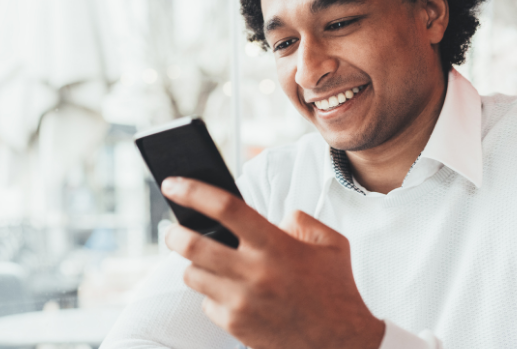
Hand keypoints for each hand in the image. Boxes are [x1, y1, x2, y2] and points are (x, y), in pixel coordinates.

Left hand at [162, 177, 384, 348]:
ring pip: (192, 275)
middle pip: (192, 245)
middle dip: (174, 234)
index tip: (173, 183)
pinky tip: (233, 295)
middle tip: (173, 230)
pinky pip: (206, 303)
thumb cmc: (336, 292)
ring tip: (209, 264)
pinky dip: (213, 296)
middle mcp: (255, 272)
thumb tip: (273, 217)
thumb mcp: (331, 244)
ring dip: (195, 266)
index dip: (193, 191)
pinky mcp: (236, 325)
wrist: (343, 345)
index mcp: (277, 245)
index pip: (226, 208)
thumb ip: (300, 221)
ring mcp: (242, 301)